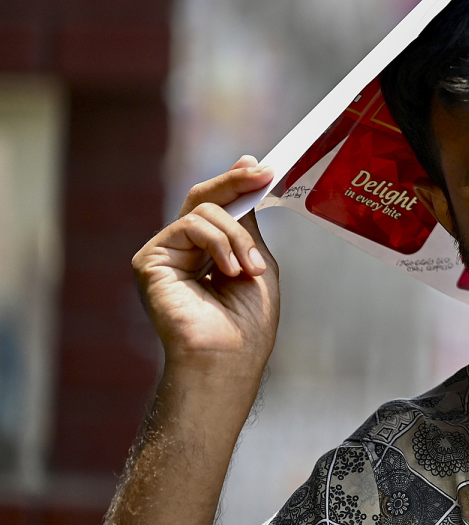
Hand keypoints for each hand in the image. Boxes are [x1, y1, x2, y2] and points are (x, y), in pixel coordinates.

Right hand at [132, 155, 279, 380]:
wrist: (229, 357)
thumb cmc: (248, 322)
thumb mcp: (257, 261)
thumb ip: (247, 225)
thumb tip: (247, 174)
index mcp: (207, 253)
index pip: (217, 207)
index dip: (235, 183)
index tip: (259, 167)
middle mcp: (183, 251)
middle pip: (203, 198)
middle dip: (234, 182)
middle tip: (262, 172)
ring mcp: (165, 254)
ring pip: (203, 210)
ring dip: (237, 236)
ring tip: (250, 269)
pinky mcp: (150, 260)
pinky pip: (189, 226)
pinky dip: (219, 243)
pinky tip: (229, 271)